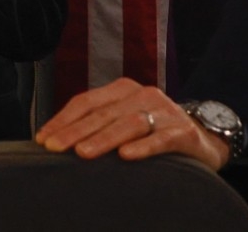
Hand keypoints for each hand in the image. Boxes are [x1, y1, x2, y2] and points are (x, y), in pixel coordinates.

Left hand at [35, 77, 229, 170]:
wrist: (204, 136)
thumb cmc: (154, 130)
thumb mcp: (124, 120)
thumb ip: (97, 124)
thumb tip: (55, 139)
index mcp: (123, 90)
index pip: (86, 102)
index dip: (62, 120)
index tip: (43, 139)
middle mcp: (142, 95)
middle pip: (102, 114)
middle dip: (74, 132)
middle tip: (54, 148)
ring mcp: (164, 112)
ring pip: (128, 124)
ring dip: (103, 139)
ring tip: (83, 153)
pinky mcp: (183, 132)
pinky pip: (161, 139)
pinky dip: (143, 147)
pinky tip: (126, 156)